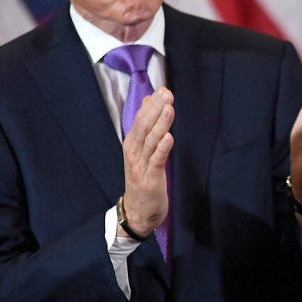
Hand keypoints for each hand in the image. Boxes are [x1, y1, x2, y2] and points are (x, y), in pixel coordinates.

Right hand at [118, 87, 173, 237]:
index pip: (140, 119)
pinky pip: (157, 161)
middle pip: (144, 127)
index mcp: (132, 144)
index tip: (162, 89)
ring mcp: (141, 166)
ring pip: (151, 141)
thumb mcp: (142, 152)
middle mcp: (134, 153)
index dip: (151, 104)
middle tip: (167, 93)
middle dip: (156, 109)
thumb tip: (149, 102)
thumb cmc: (142, 178)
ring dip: (161, 124)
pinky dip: (163, 148)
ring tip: (169, 108)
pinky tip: (169, 137)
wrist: (137, 212)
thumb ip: (146, 128)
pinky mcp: (150, 179)